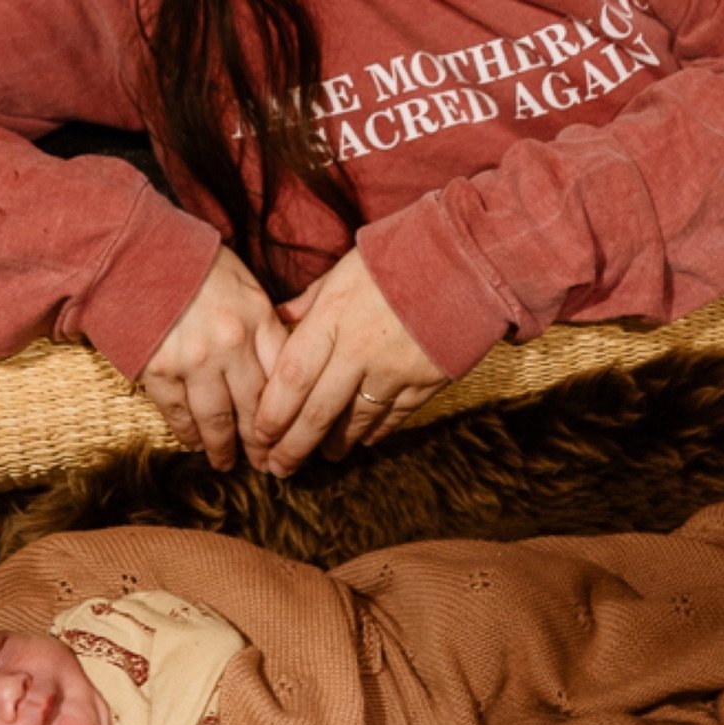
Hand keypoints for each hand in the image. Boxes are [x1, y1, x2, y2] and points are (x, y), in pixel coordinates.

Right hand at [137, 246, 288, 469]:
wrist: (135, 252)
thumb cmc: (194, 264)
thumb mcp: (244, 284)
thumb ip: (264, 323)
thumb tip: (286, 362)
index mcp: (256, 318)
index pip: (283, 378)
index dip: (289, 415)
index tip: (293, 436)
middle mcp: (230, 344)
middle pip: (254, 407)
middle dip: (261, 443)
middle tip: (266, 465)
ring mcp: (192, 360)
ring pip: (216, 419)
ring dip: (223, 447)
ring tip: (225, 462)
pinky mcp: (157, 370)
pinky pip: (177, 413)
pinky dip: (187, 433)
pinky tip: (194, 443)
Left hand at [255, 248, 447, 476]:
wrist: (465, 257)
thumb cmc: (397, 256)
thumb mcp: (343, 270)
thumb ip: (310, 301)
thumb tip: (279, 319)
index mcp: (333, 318)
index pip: (292, 377)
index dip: (272, 413)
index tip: (258, 435)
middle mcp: (359, 349)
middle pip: (318, 411)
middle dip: (293, 446)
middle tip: (278, 468)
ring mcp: (395, 369)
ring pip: (356, 421)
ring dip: (334, 444)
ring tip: (321, 456)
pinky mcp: (426, 381)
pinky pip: (394, 417)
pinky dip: (375, 432)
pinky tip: (362, 440)